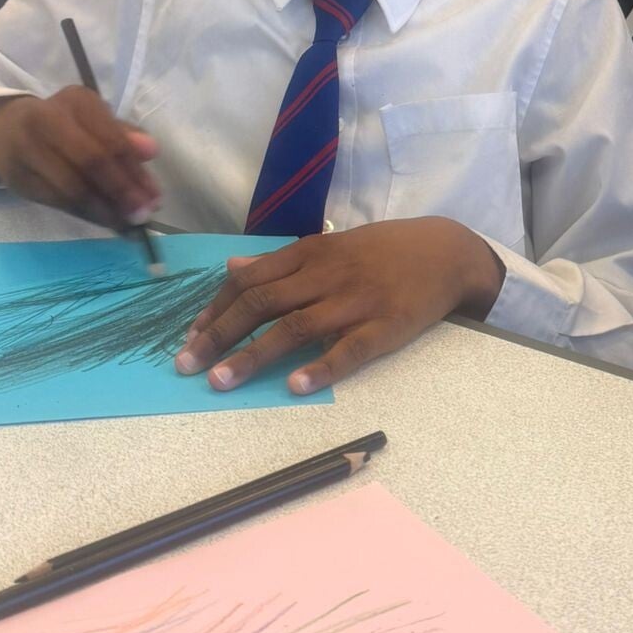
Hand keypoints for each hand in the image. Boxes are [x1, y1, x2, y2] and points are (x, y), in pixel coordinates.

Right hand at [0, 88, 159, 229]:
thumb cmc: (63, 124)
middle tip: (143, 214)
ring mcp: (27, 149)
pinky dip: (86, 215)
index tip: (155, 195)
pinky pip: (58, 202)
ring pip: (73, 187)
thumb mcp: (94, 120)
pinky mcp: (18, 179)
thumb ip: (124, 135)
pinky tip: (105, 221)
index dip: (134, 170)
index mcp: (76, 100)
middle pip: (91, 162)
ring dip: (105, 210)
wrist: (5, 131)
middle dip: (122, 192)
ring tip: (127, 223)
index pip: (111, 139)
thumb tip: (151, 151)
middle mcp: (47, 119)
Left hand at [174, 218, 505, 395]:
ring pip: (295, 328)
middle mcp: (325, 275)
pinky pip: (348, 350)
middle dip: (219, 335)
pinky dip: (320, 368)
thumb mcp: (330, 245)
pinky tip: (296, 387)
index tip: (189, 336)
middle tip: (186, 365)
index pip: (250, 281)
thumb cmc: (383, 251)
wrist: (445, 253)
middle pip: (262, 304)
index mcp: (309, 253)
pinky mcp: (385, 328)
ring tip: (221, 381)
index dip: (216, 310)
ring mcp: (355, 302)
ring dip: (253, 355)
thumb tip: (233, 267)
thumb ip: (281, 261)